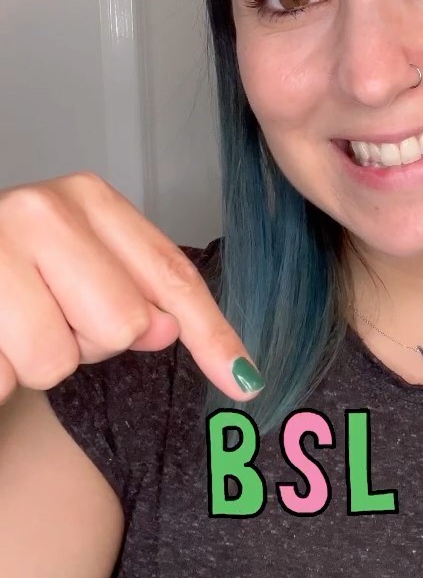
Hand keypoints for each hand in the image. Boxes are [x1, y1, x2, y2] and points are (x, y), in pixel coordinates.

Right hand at [0, 172, 262, 404]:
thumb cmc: (11, 286)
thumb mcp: (79, 278)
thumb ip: (134, 293)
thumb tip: (164, 330)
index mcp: (84, 197)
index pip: (169, 275)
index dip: (211, 334)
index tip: (244, 380)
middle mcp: (39, 209)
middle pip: (125, 322)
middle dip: (90, 342)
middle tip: (47, 318)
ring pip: (68, 355)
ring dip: (40, 361)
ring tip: (9, 329)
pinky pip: (16, 372)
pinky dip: (4, 375)